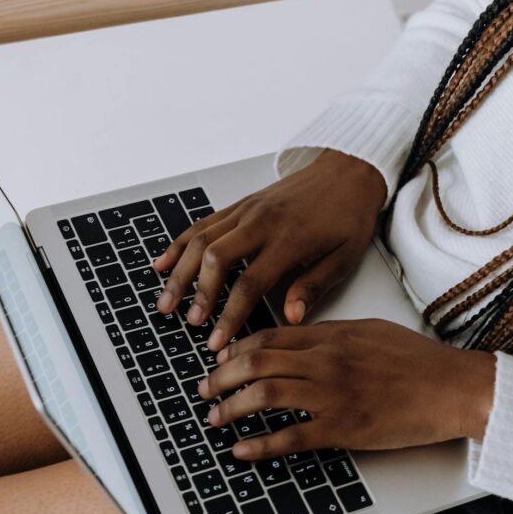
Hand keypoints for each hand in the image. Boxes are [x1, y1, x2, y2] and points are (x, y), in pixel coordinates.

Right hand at [152, 149, 385, 351]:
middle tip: (190, 322)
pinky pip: (203, 224)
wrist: (348, 172)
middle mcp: (262, 222)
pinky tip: (163, 263)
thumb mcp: (344, 257)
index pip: (250, 284)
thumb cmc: (349, 215)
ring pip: (201, 240)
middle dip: (199, 294)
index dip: (230, 316)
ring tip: (166, 302)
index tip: (218, 341)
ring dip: (180, 272)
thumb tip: (291, 317)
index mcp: (290, 240)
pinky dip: (180, 244)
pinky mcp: (241, 204)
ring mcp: (247, 210)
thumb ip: (313, 287)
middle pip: (216, 259)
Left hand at [196, 319, 495, 459]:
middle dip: (222, 377)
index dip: (237, 349)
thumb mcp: (371, 332)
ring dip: (232, 408)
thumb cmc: (418, 361)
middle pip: (257, 363)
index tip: (220, 359)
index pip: (270, 337)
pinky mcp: (345, 428)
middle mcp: (326, 361)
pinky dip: (261, 444)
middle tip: (206, 389)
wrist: (454, 388)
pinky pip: (292, 437)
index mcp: (332, 335)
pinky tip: (242, 449)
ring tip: (215, 418)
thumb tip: (296, 338)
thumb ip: (331, 334)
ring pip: (265, 396)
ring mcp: (334, 395)